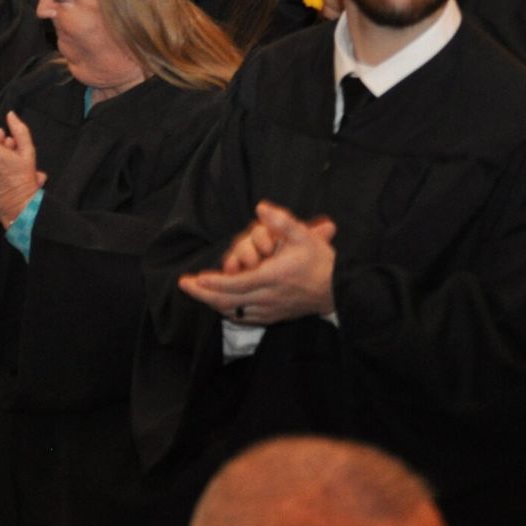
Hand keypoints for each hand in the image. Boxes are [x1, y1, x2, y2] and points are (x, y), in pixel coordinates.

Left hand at [178, 201, 337, 325]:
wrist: (340, 290)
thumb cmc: (320, 261)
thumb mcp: (305, 236)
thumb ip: (283, 221)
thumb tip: (262, 207)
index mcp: (273, 277)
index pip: (238, 283)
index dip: (215, 282)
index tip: (197, 278)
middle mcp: (268, 296)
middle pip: (229, 300)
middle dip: (204, 293)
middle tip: (184, 285)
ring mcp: (270, 309)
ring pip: (234, 311)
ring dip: (213, 302)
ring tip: (197, 292)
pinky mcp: (273, 316)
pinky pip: (245, 317)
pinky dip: (228, 311)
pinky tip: (219, 304)